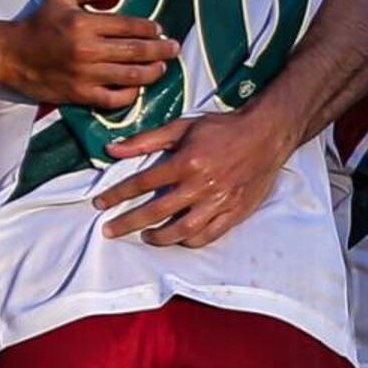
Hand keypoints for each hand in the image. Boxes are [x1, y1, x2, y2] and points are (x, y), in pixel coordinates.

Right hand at [0, 0, 174, 110]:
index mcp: (84, 23)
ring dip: (151, 72)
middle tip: (174, 48)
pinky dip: (130, 94)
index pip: (128, 25)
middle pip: (135, 51)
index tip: (159, 29)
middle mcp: (88, 50)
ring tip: (162, 68)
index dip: (149, 28)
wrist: (12, 55)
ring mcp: (85, 75)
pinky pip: (113, 98)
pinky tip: (138, 88)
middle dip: (160, 50)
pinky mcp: (80, 95)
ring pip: (129, 75)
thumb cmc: (39, 23)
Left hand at [93, 109, 289, 246]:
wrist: (267, 134)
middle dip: (128, 223)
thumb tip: (112, 149)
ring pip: (183, 230)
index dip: (117, 195)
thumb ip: (146, 140)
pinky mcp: (235, 212)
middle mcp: (202, 185)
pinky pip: (209, 235)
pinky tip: (179, 238)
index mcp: (187, 161)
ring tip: (145, 236)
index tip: (100, 204)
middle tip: (109, 231)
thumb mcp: (183, 127)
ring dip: (159, 237)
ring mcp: (220, 201)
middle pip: (157, 211)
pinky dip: (191, 240)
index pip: (143, 182)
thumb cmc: (223, 128)